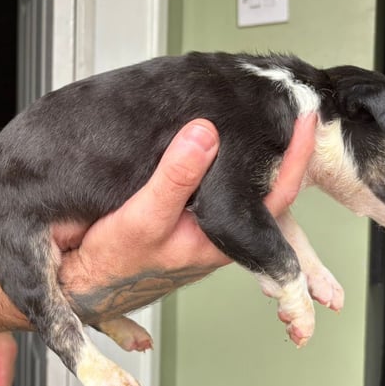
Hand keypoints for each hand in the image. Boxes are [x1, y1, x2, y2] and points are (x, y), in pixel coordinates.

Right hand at [58, 115, 317, 322]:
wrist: (80, 279)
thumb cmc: (111, 262)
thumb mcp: (142, 217)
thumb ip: (174, 178)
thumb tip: (204, 135)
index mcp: (220, 240)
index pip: (276, 194)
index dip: (295, 154)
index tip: (304, 117)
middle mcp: (216, 233)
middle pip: (261, 187)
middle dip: (278, 146)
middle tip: (288, 106)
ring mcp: (199, 223)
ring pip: (234, 184)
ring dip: (246, 150)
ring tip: (256, 116)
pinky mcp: (181, 214)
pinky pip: (209, 181)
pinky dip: (216, 157)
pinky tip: (210, 139)